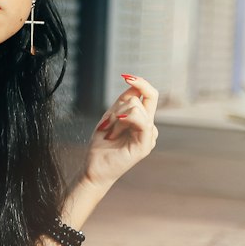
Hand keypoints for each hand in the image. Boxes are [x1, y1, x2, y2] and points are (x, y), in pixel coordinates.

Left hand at [83, 73, 159, 188]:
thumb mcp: (111, 117)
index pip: (149, 95)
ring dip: (117, 118)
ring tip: (110, 133)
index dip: (141, 83)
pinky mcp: (146, 145)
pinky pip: (143, 122)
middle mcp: (149, 126)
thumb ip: (123, 102)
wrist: (94, 168)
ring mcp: (150, 136)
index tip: (126, 77)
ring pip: (137, 107)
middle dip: (121, 104)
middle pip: (146, 98)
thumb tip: (134, 85)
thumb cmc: (101, 145)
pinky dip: (126, 120)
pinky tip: (114, 129)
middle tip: (108, 123)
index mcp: (143, 120)